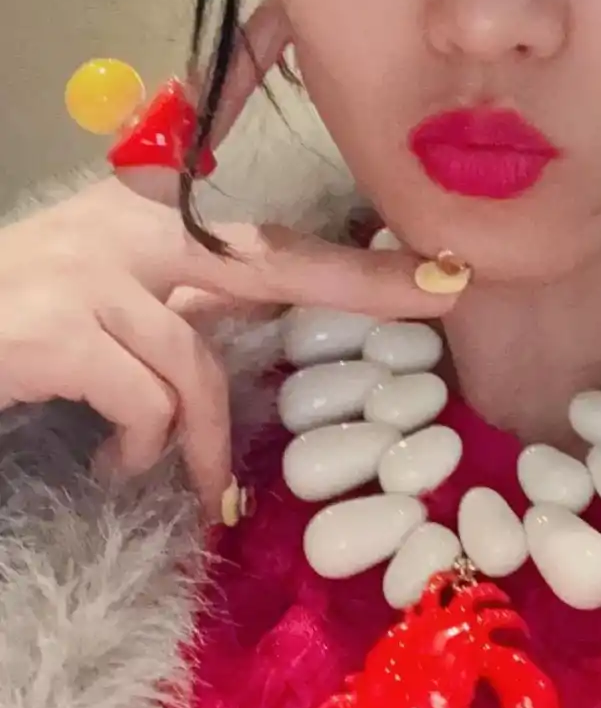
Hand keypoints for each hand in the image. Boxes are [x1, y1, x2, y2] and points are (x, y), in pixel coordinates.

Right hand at [0, 1, 455, 519]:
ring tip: (196, 489)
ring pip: (196, 365)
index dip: (346, 258)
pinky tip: (111, 467)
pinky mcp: (56, 329)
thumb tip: (237, 322)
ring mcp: (86, 274)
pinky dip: (143, 447)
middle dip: (359, 281)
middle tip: (438, 295)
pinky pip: (143, 401)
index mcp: (134, 218)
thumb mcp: (91, 303)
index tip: (432, 273)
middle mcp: (117, 230)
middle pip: (265, 258)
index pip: (258, 236)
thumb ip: (165, 304)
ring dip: (203, 443)